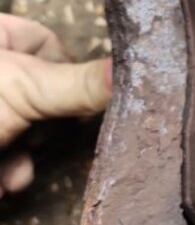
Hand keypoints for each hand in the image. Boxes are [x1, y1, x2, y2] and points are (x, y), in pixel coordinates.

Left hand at [0, 13, 110, 198]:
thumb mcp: (24, 91)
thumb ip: (83, 83)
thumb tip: (150, 69)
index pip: (49, 45)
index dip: (65, 79)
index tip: (67, 107)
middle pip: (38, 93)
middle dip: (39, 131)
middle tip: (35, 145)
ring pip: (16, 128)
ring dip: (20, 159)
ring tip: (8, 179)